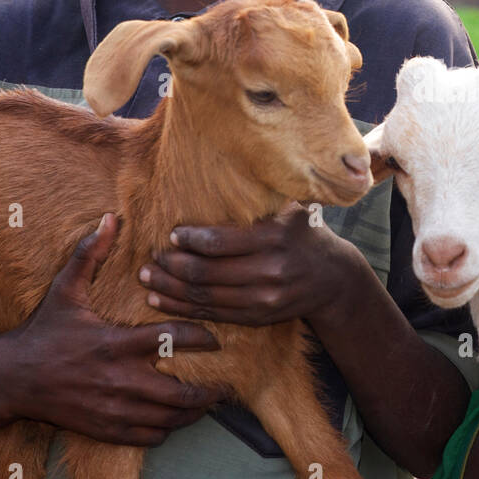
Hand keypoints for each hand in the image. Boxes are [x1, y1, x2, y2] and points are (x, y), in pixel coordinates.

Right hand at [3, 213, 224, 445]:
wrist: (10, 380)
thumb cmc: (43, 332)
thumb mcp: (64, 289)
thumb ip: (90, 254)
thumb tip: (110, 217)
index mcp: (115, 343)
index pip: (172, 339)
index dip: (201, 338)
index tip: (216, 339)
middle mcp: (118, 379)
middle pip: (179, 392)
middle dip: (207, 390)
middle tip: (222, 382)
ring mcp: (112, 408)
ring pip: (168, 419)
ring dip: (192, 412)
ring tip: (206, 402)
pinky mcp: (104, 429)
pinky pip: (148, 437)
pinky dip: (167, 430)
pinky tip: (174, 418)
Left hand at [138, 205, 369, 327]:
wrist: (332, 278)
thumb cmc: (302, 234)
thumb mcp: (291, 209)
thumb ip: (263, 194)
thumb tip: (230, 161)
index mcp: (275, 237)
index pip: (221, 243)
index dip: (190, 240)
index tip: (173, 234)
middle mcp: (270, 270)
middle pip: (207, 272)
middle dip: (172, 265)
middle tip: (151, 257)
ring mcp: (264, 298)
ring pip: (205, 296)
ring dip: (169, 288)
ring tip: (147, 277)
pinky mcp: (257, 317)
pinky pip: (212, 314)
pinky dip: (182, 308)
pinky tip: (160, 300)